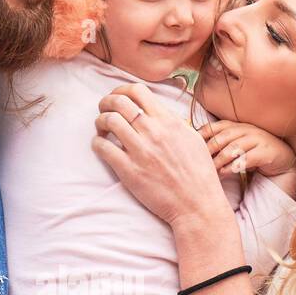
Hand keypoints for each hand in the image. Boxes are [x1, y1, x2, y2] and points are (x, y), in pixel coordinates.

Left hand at [94, 83, 228, 228]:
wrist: (197, 204)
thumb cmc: (198, 174)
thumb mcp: (193, 139)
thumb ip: (174, 123)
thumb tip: (159, 113)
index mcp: (169, 121)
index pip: (138, 91)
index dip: (121, 90)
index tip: (117, 98)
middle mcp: (153, 131)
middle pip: (119, 102)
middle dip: (106, 102)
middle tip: (104, 110)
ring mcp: (140, 151)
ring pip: (108, 121)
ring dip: (100, 122)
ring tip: (101, 129)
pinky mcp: (129, 170)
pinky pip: (103, 148)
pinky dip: (97, 143)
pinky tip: (100, 147)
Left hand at [199, 119, 295, 180]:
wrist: (281, 161)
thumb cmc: (252, 155)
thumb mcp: (235, 148)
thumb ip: (219, 146)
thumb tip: (195, 151)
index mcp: (238, 127)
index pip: (218, 126)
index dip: (204, 133)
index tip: (192, 145)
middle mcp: (248, 130)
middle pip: (224, 136)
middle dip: (210, 149)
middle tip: (200, 162)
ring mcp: (259, 139)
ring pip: (235, 147)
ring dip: (221, 159)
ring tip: (212, 170)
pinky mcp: (268, 152)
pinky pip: (249, 157)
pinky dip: (236, 165)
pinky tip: (227, 172)